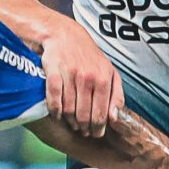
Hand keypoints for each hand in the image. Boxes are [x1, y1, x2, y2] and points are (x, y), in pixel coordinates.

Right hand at [40, 19, 122, 137]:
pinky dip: (55, 111)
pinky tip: (58, 115)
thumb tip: (114, 118)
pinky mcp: (53, 72)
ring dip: (69, 121)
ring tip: (71, 124)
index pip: (101, 113)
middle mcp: (88, 77)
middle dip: (84, 128)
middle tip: (83, 131)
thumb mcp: (109, 71)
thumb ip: (115, 95)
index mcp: (103, 78)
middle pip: (84, 115)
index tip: (95, 133)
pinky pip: (53, 99)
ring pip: (69, 110)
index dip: (98, 128)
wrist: (64, 34)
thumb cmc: (87, 55)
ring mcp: (70, 75)